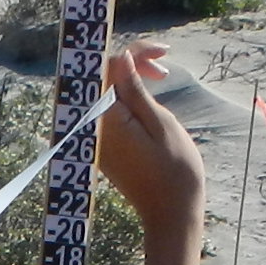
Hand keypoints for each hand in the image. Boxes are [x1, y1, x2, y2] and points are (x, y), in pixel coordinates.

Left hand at [93, 43, 202, 242]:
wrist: (170, 213)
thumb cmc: (174, 171)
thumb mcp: (161, 123)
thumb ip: (136, 90)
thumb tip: (122, 58)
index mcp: (104, 120)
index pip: (106, 68)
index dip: (133, 52)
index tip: (164, 52)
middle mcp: (91, 127)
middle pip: (101, 76)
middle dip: (130, 61)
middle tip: (164, 66)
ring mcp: (93, 137)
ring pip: (103, 89)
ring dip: (129, 76)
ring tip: (161, 77)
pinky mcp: (100, 143)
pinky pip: (105, 107)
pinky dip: (124, 94)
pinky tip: (147, 94)